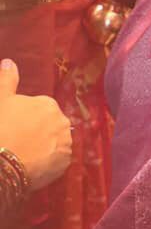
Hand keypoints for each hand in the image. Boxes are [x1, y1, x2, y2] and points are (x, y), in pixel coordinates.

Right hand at [0, 60, 72, 189]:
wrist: (1, 162)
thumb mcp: (0, 99)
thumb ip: (7, 80)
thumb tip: (9, 62)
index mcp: (48, 104)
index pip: (39, 109)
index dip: (24, 119)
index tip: (12, 127)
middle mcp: (63, 121)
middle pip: (49, 126)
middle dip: (37, 133)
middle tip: (17, 142)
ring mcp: (66, 143)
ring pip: (54, 144)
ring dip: (44, 148)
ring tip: (23, 155)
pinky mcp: (65, 163)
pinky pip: (57, 161)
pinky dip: (47, 164)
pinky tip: (31, 165)